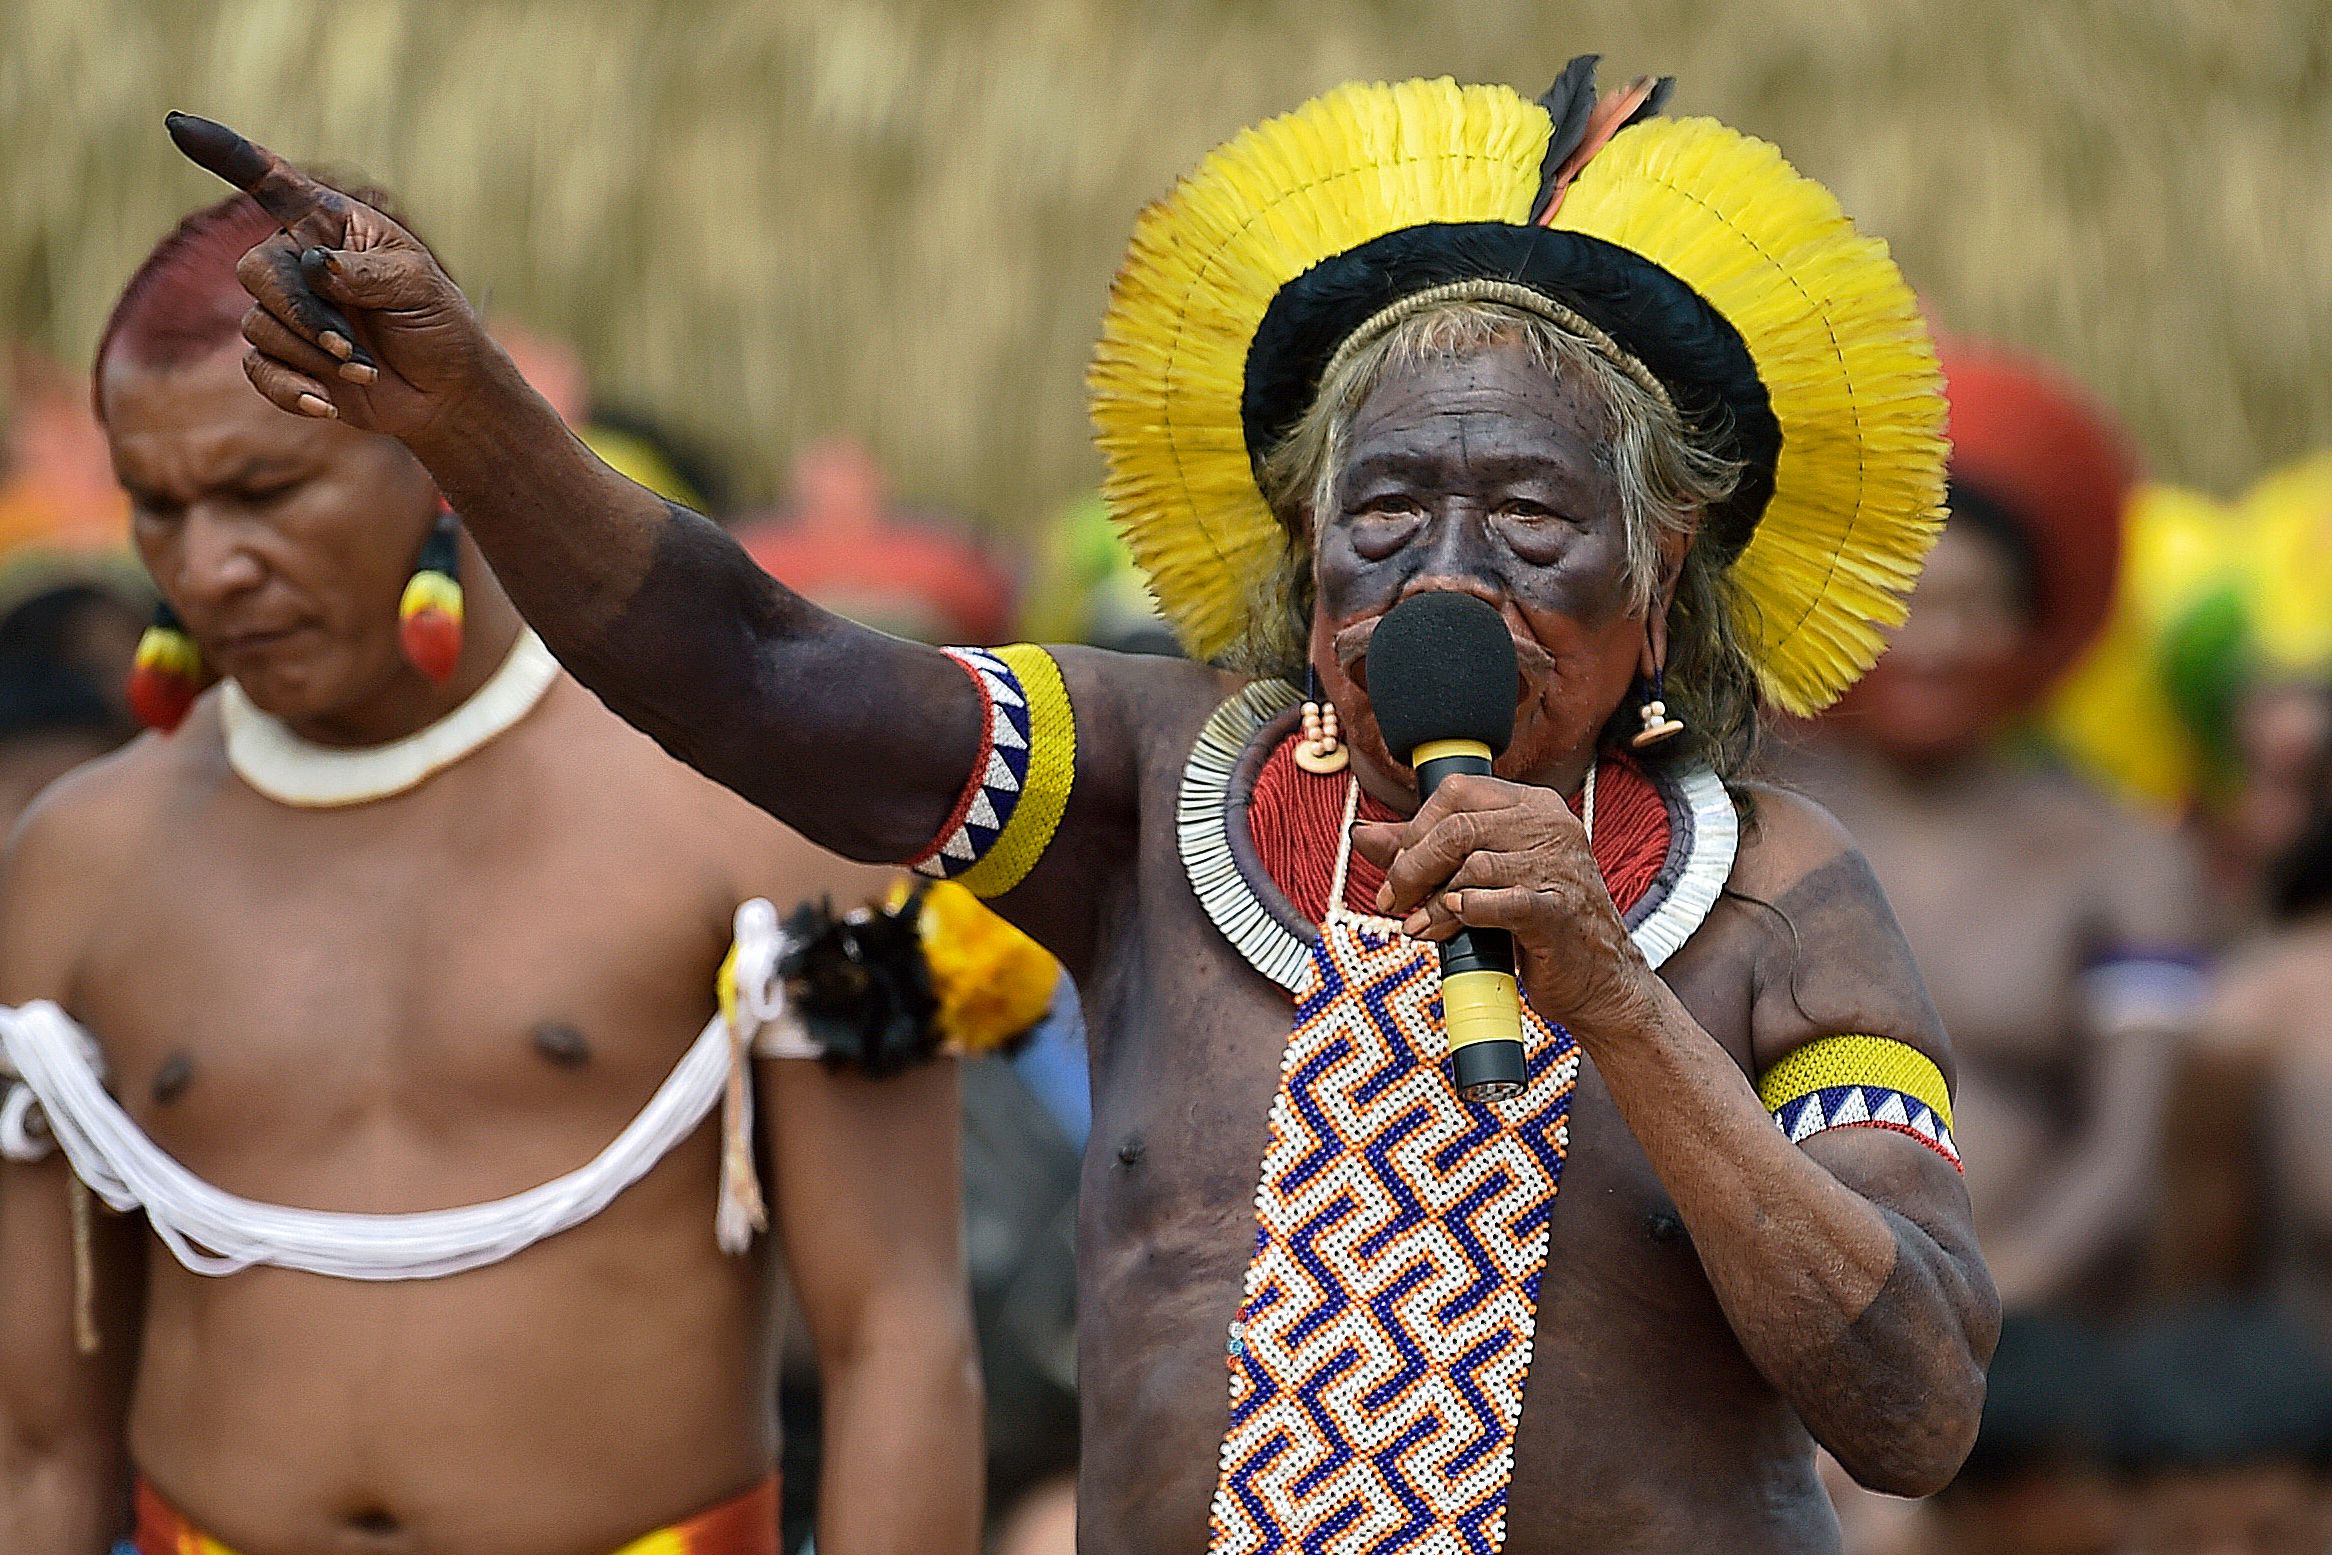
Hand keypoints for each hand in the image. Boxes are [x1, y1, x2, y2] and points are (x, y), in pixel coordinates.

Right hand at [165, 113, 489, 441]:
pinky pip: (258, 369)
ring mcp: (286, 311)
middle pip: (257, 271)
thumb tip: (315, 265)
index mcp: (329, 224)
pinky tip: (327, 405)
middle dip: (301, 313)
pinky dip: (292, 390)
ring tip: (363, 369)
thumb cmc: (437, 323)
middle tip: (350, 346)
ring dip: (314, 354)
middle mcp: (297, 260)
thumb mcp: (419, 286)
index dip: (226, 154)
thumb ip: (368, 271)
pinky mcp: (282, 358)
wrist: (444, 391)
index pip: (271, 182)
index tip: (178, 125)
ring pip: (259, 325)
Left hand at [1351, 772, 1658, 1041]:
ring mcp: (1558, 867)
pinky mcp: (1557, 910)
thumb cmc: (1537, 925)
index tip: (1396, 866)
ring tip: (1421, 927)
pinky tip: (1451, 924)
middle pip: (1458, 828)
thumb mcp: (1481, 878)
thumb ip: (1424, 852)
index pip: (1457, 792)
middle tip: (1393, 900)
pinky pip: (1499, 901)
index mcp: (1532, 806)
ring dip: (1433, 903)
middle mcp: (1550, 826)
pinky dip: (1465, 912)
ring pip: (1472, 867)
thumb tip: (1364, 836)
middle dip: (1412, 867)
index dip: (1415, 828)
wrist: (1598, 980)